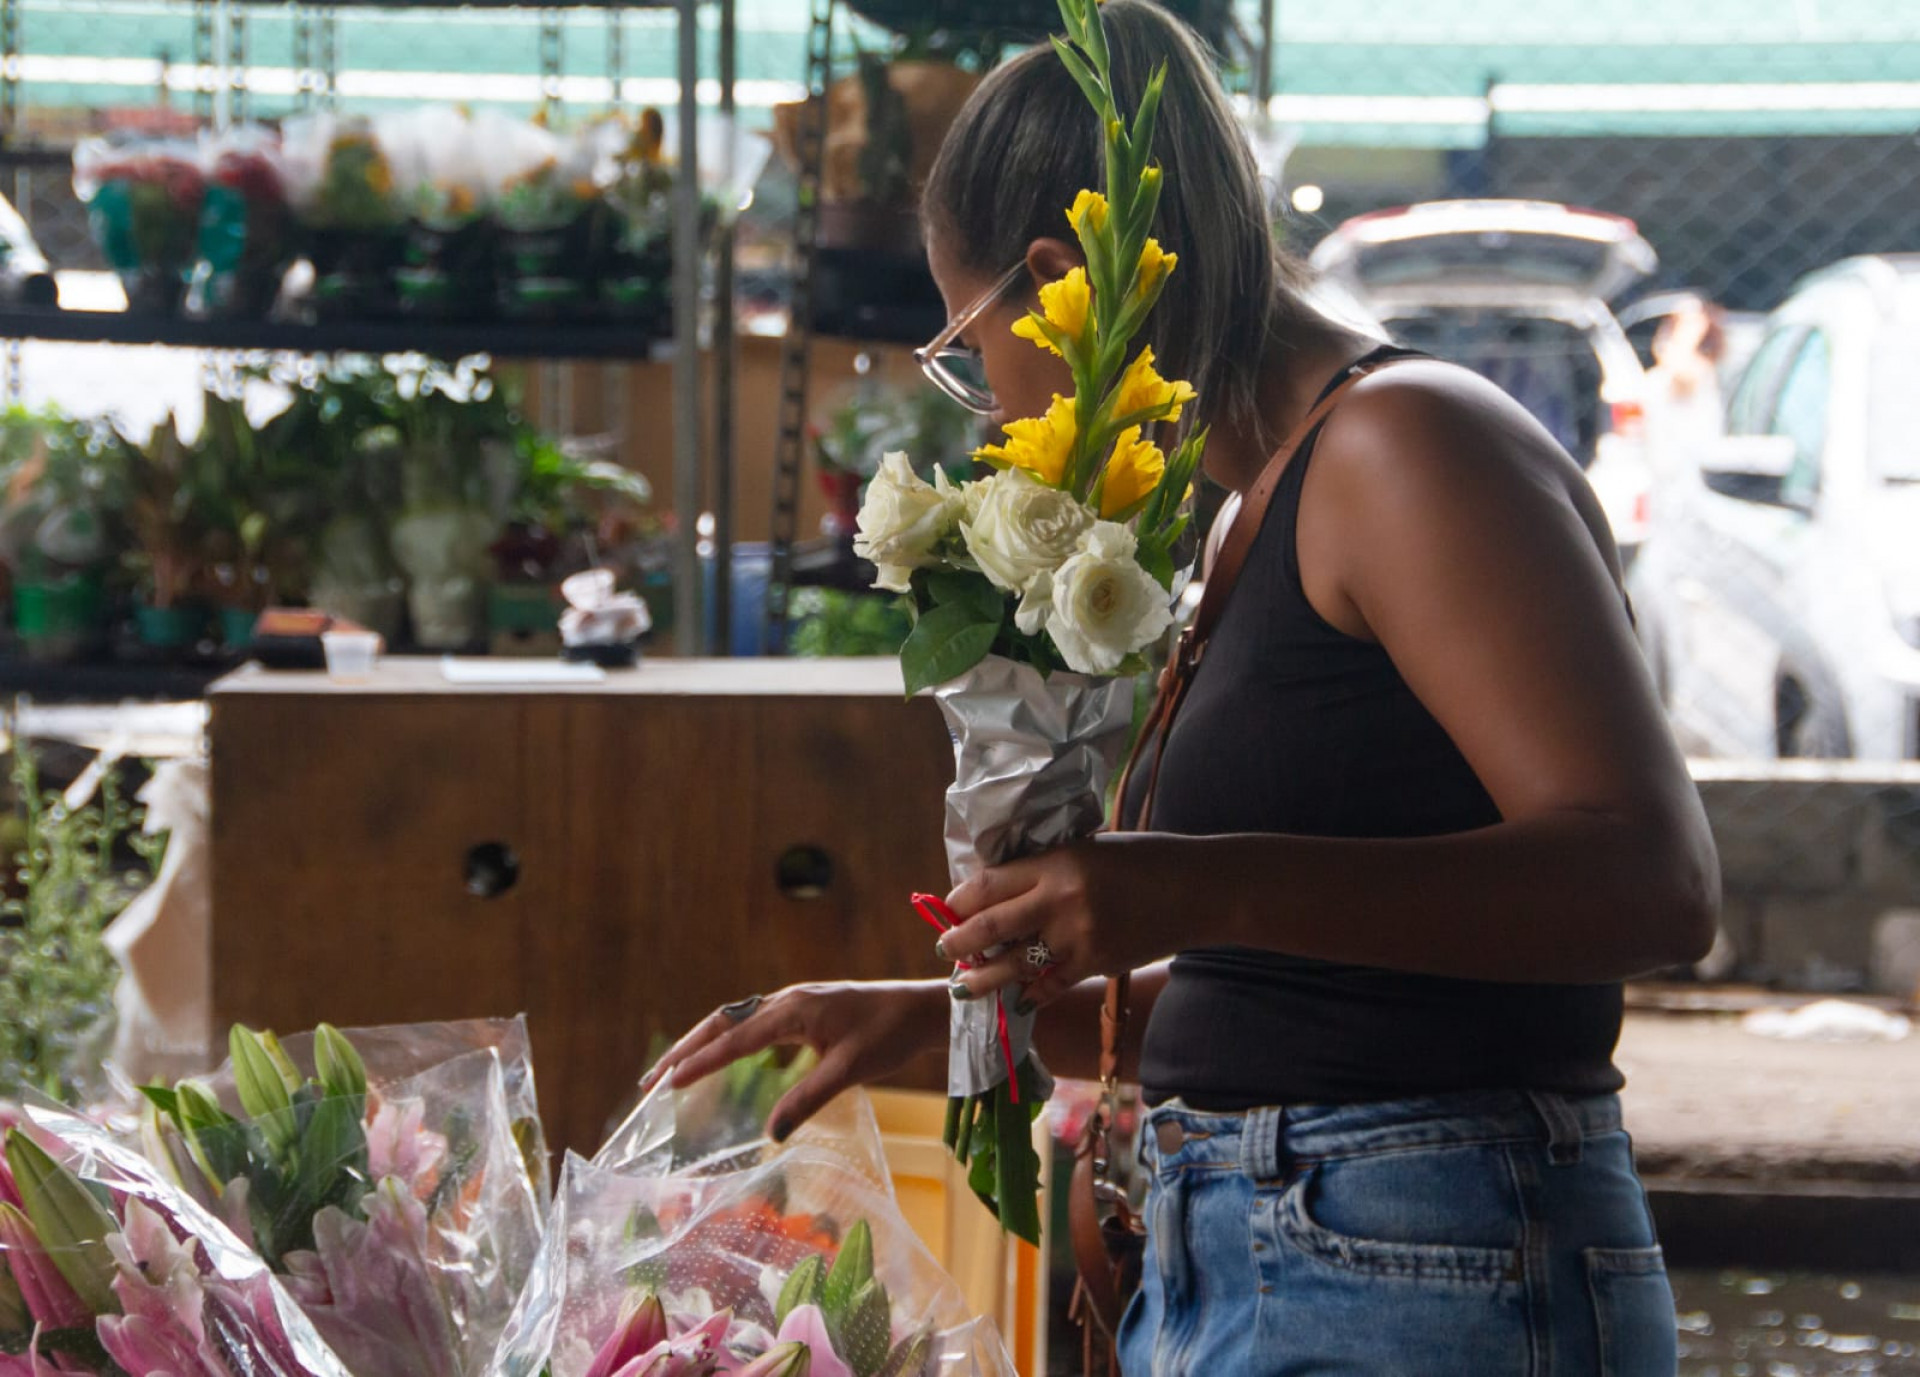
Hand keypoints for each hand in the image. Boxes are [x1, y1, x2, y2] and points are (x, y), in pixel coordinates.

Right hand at [639, 980, 949, 1141]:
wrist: (923, 1008)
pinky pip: (753, 1023)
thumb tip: (770, 1135)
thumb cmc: (890, 1035)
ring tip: (671, 1071)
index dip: (698, 1062)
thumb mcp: (850, 1071)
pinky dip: (727, 1040)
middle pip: (722, 1022)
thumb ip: (808, 1099)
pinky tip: (721, 1059)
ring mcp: (794, 1003)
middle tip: (650, 1081)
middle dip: (685, 1050)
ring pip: (734, 1020)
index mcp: (793, 1010)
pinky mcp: (803, 1010)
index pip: (733, 1038)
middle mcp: (787, 1000)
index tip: (666, 1084)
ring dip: (701, 1043)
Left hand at [937, 833, 1174, 1011]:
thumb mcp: (1090, 851)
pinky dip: (1031, 993)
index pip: (990, 883)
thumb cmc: (1145, 860)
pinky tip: (1018, 998)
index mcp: (1057, 862)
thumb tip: (1004, 891)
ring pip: (1013, 965)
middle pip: (990, 926)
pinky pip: (1051, 985)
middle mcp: (1061, 900)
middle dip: (958, 940)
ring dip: (983, 977)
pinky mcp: (1097, 963)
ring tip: (964, 984)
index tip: (950, 907)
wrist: (1198, 890)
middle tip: (944, 948)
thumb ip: (1049, 869)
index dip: (961, 899)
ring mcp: (1078, 937)